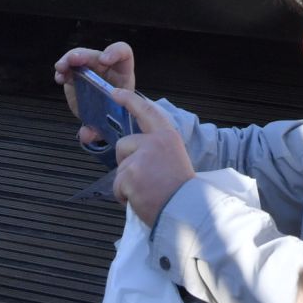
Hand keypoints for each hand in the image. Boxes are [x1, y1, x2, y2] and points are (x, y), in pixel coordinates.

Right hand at [55, 41, 137, 141]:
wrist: (106, 116)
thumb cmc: (114, 115)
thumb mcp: (111, 124)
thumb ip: (99, 131)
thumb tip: (85, 134)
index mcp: (122, 75)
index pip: (123, 54)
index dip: (115, 52)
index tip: (104, 60)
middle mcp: (106, 69)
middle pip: (96, 55)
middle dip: (85, 56)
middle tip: (74, 60)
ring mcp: (90, 70)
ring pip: (80, 57)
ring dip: (69, 60)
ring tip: (61, 67)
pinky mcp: (76, 75)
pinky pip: (69, 67)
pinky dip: (62, 70)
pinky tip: (59, 77)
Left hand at [110, 87, 195, 227]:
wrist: (186, 209)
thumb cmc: (181, 190)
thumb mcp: (173, 159)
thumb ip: (155, 150)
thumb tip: (136, 154)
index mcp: (167, 136)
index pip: (147, 112)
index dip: (130, 100)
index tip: (116, 92)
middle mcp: (153, 142)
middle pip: (123, 145)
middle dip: (125, 162)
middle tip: (143, 179)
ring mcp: (140, 157)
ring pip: (119, 169)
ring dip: (126, 184)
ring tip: (146, 192)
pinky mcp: (130, 174)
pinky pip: (117, 186)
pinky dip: (124, 197)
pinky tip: (141, 200)